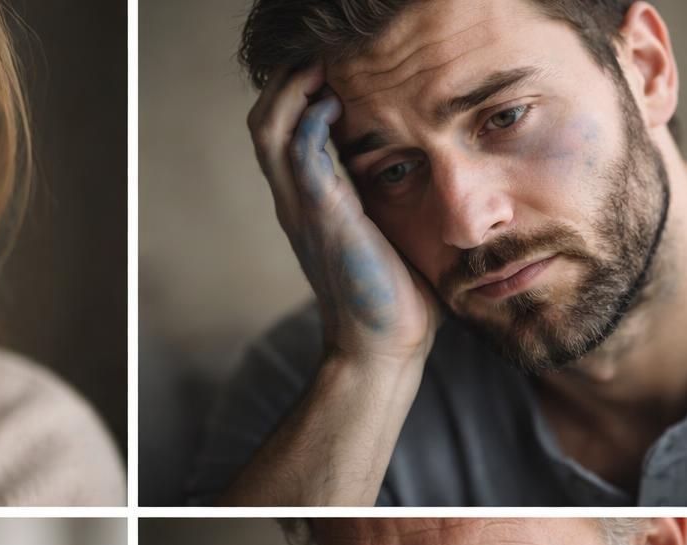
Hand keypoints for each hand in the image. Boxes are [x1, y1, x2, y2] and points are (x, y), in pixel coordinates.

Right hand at [248, 64, 439, 367]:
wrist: (384, 346)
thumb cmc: (396, 295)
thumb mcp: (386, 232)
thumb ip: (386, 197)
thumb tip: (422, 169)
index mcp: (309, 203)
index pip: (280, 132)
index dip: (295, 93)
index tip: (332, 68)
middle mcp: (296, 202)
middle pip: (263, 122)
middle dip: (286, 80)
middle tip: (321, 56)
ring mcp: (303, 209)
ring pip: (269, 131)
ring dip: (290, 90)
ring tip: (323, 67)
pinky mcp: (324, 217)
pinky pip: (300, 156)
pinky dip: (309, 121)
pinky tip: (335, 103)